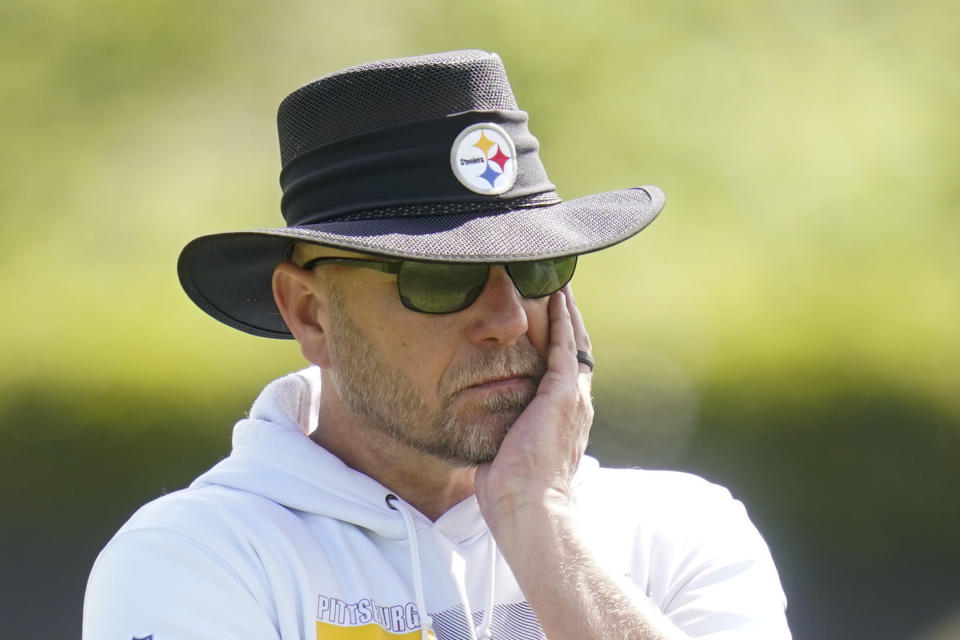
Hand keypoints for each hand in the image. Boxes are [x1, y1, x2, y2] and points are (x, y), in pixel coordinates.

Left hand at [474, 285, 593, 522]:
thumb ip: (502, 431)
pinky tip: (555, 295)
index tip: (551, 320)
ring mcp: (572, 396)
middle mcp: (576, 403)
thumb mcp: (509, 451)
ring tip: (559, 283)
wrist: (530, 508)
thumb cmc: (513, 492)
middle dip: (568, 319)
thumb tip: (479, 426)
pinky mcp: (562, 392)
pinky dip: (561, 318)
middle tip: (559, 289)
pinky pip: (565, 344)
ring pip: (574, 340)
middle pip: (577, 349)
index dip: (561, 344)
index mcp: (565, 418)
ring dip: (566, 311)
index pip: (566, 370)